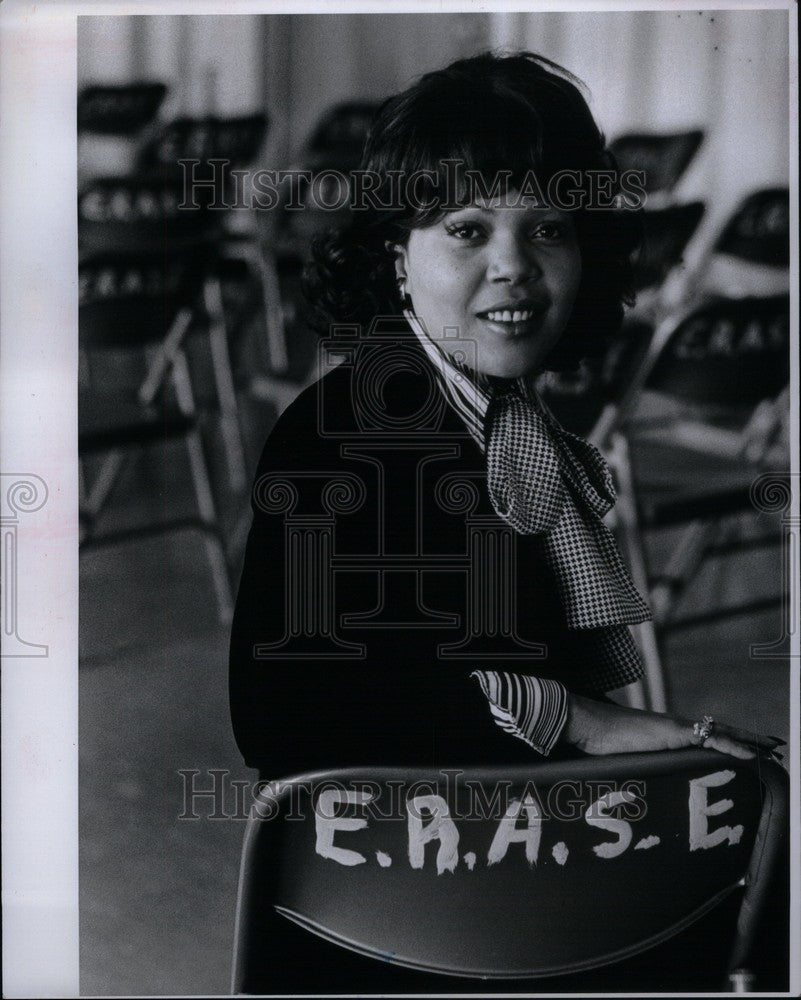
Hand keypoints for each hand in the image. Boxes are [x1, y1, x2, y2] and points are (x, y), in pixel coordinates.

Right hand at [563, 694, 783, 760]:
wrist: (589, 726)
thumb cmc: (599, 743)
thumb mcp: (625, 759)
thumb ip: (638, 766)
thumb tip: (637, 786)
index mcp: (667, 732)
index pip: (706, 733)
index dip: (729, 738)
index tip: (749, 746)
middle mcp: (676, 726)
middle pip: (722, 731)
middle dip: (749, 738)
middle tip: (774, 745)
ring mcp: (678, 728)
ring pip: (724, 734)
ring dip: (751, 742)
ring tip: (773, 749)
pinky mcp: (676, 733)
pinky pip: (714, 742)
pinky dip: (736, 749)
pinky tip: (753, 757)